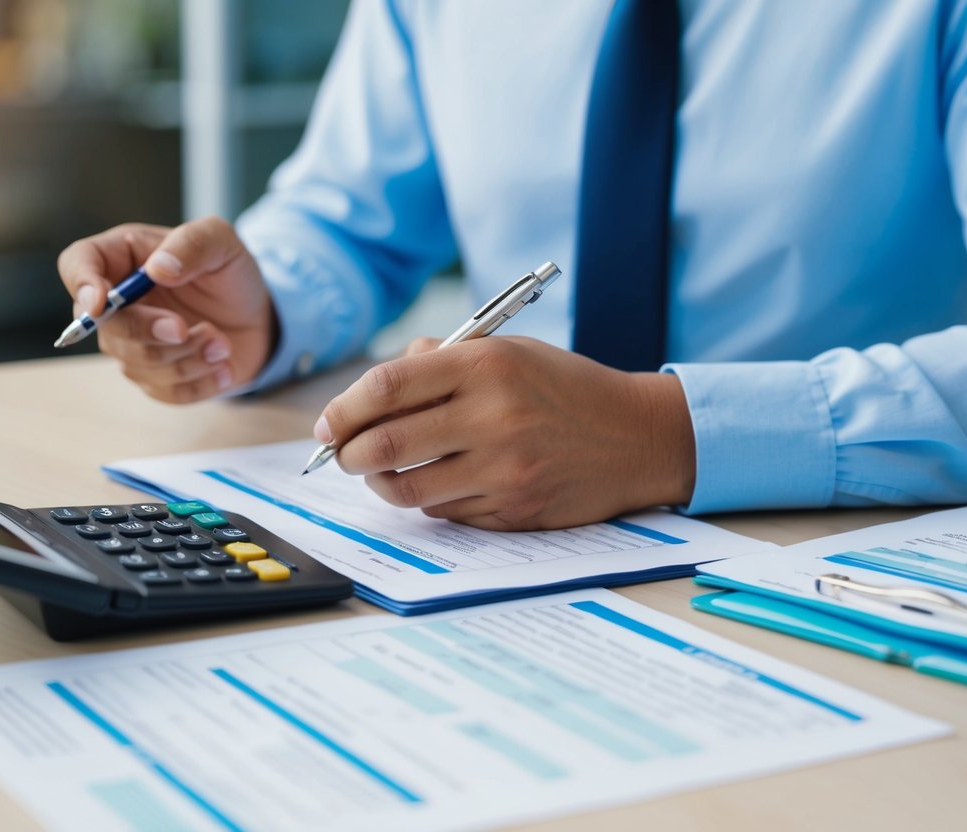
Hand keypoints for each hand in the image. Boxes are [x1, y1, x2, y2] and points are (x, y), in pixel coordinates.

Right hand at [57, 217, 276, 402]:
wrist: (256, 316)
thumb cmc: (229, 273)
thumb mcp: (221, 242)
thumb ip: (192, 244)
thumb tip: (158, 270)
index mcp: (122, 257)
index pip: (76, 264)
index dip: (80, 284)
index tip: (100, 302)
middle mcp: (118, 303)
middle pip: (105, 327)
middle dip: (147, 332)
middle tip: (185, 329)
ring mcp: (133, 344)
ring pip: (138, 364)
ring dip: (187, 357)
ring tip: (222, 343)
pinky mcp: (155, 377)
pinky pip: (165, 391)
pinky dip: (200, 383)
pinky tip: (224, 366)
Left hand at [316, 336, 695, 529]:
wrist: (637, 437)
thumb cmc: (564, 388)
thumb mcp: (507, 351)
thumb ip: (440, 360)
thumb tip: (372, 391)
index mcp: (485, 365)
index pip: (386, 387)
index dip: (343, 409)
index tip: (329, 424)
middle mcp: (493, 417)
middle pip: (384, 445)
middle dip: (346, 455)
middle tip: (340, 455)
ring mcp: (504, 470)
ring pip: (407, 488)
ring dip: (380, 484)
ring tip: (380, 472)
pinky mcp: (514, 510)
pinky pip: (444, 512)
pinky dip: (427, 500)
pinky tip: (437, 483)